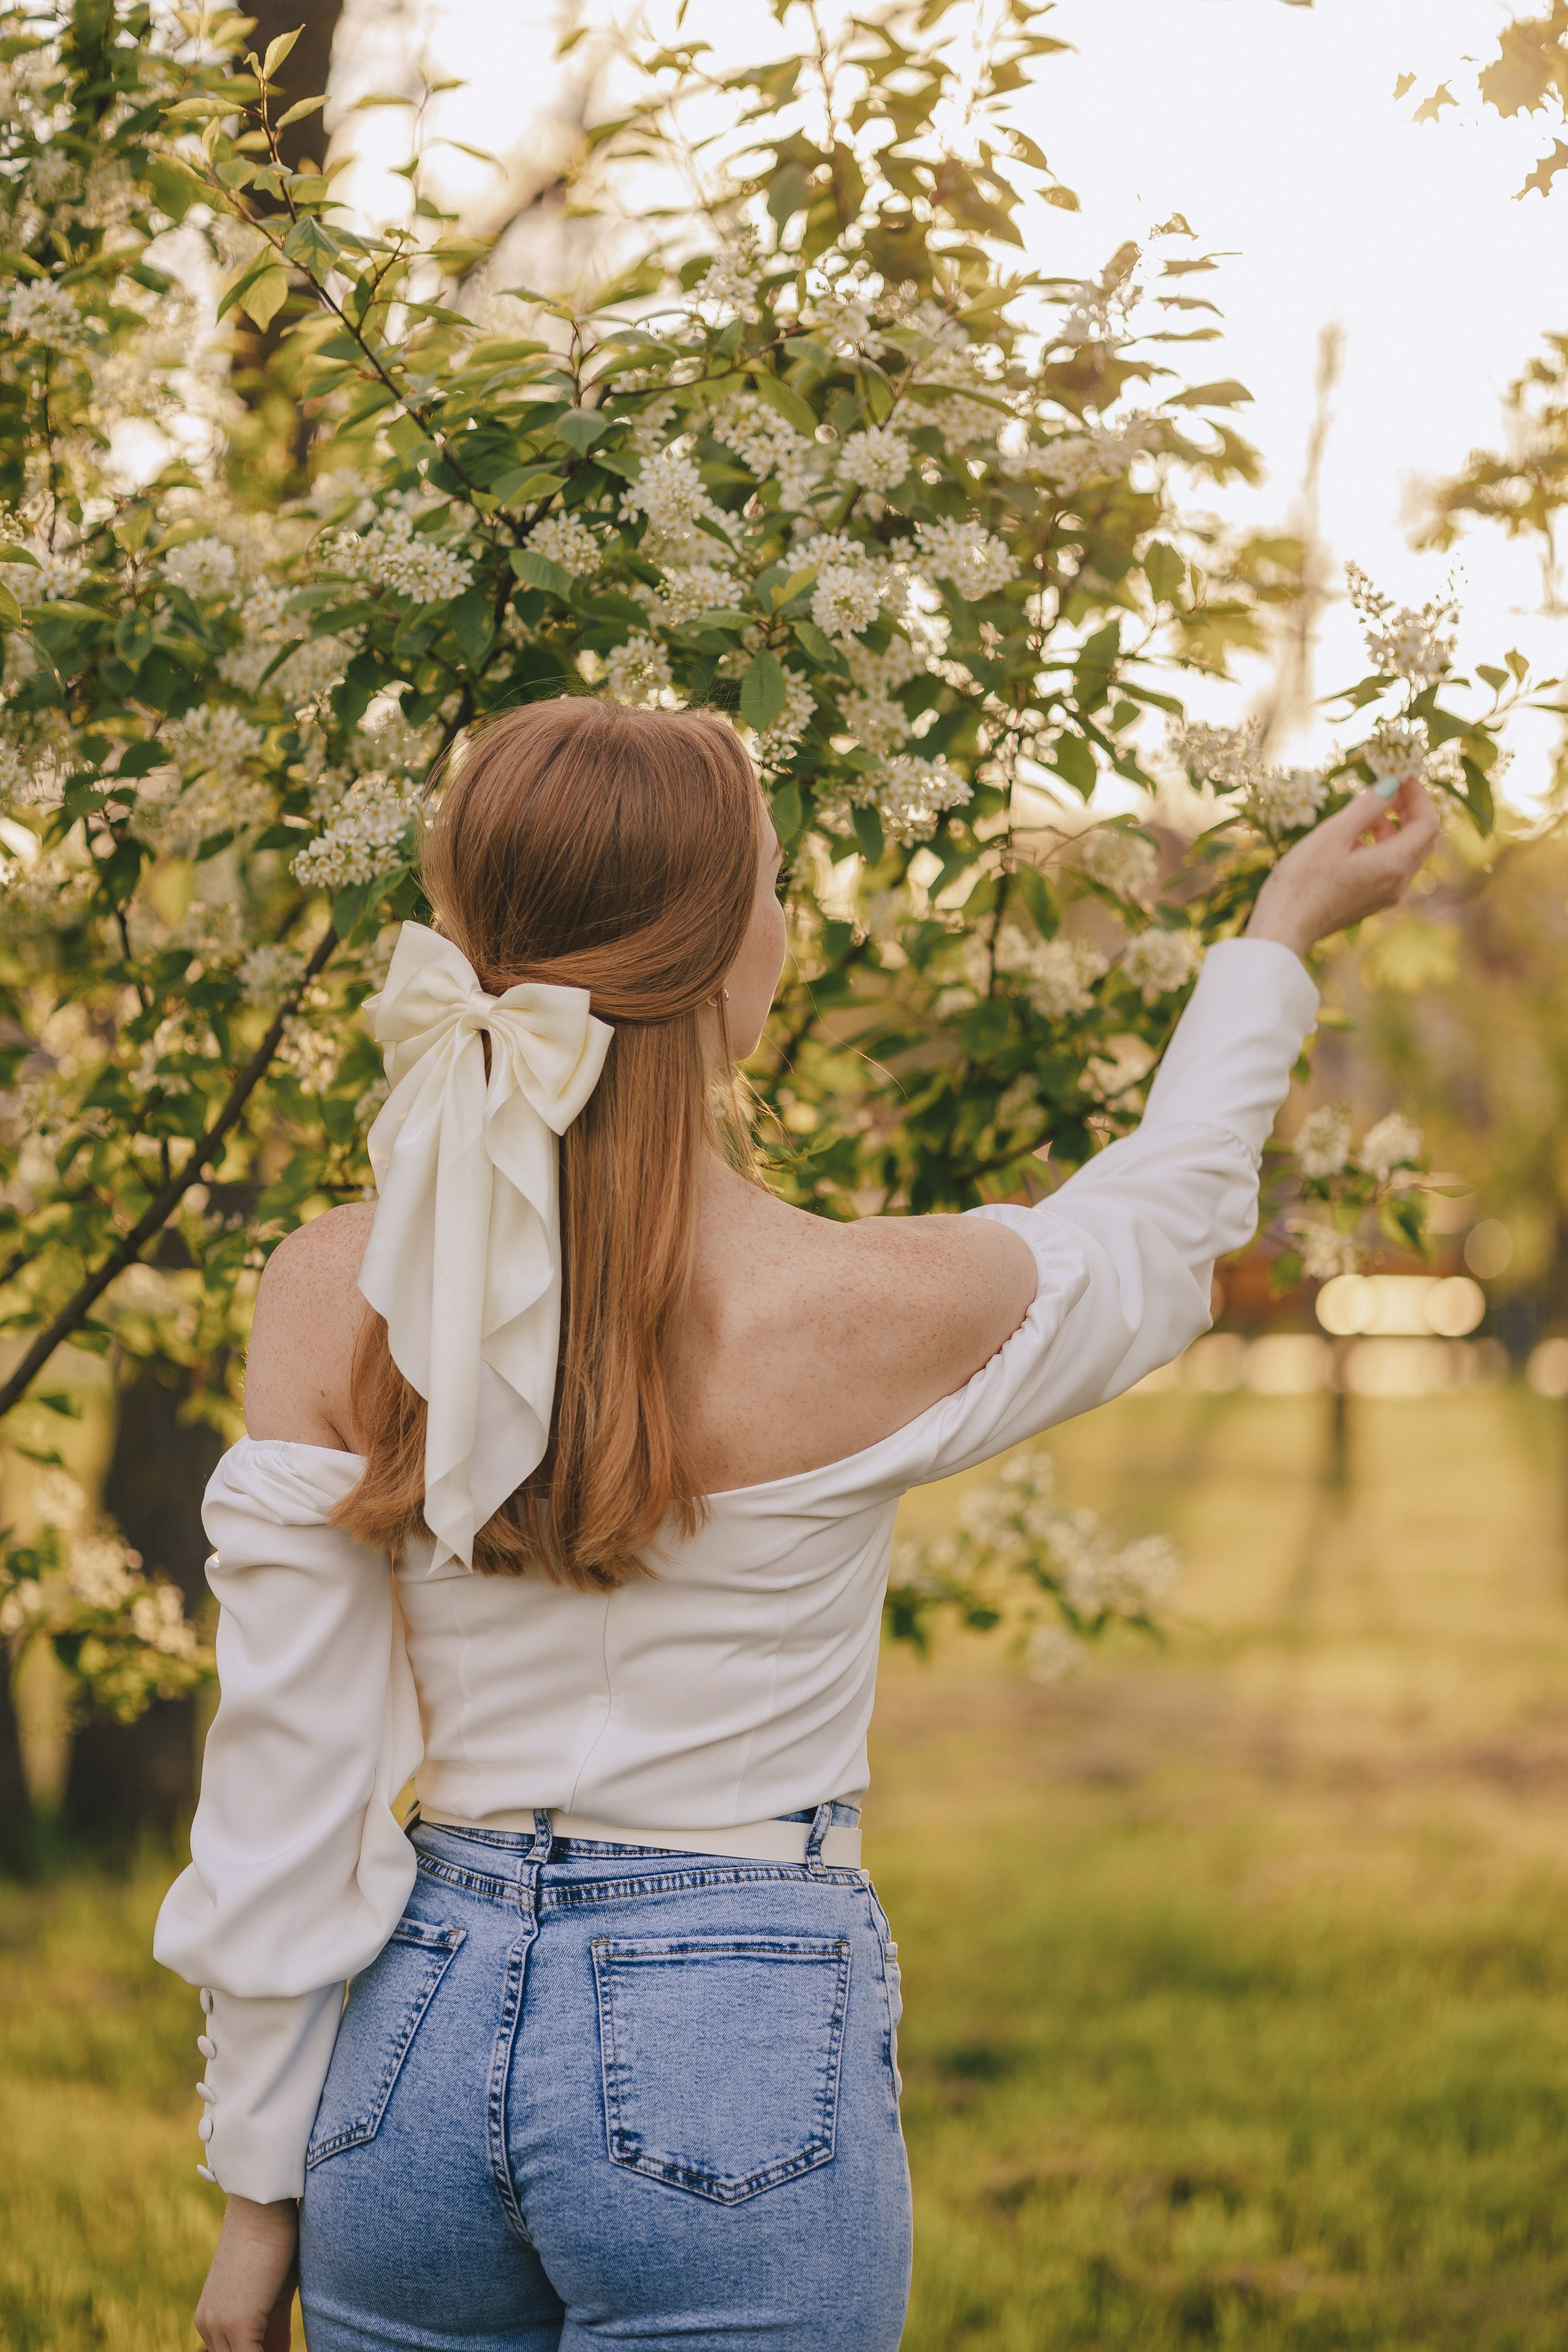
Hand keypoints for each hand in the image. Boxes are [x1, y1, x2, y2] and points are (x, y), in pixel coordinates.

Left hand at [194, 2196, 298, 2351]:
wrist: (263, 2206)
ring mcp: (219, 2325)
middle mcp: (207, 2325)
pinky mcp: (238, 2324)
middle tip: (285, 2351)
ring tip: (289, 2351)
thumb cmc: (274, 2240)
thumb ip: (271, 2329)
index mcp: (210, 2318)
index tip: (278, 2350)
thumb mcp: (273, 2294)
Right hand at [1245, 777, 1440, 959]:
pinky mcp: (1369, 902)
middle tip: (1387, 787)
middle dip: (1408, 810)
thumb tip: (1393, 782)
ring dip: (1391, 828)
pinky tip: (1351, 841)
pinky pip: (1387, 868)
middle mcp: (1397, 884)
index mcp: (1394, 865)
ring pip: (1403, 854)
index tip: (1400, 776)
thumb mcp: (1334, 834)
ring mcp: (1384, 896)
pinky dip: (1379, 846)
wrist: (1281, 930)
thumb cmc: (1303, 880)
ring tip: (1363, 812)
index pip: (1427, 825)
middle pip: (1420, 840)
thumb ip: (1368, 806)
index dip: (1419, 796)